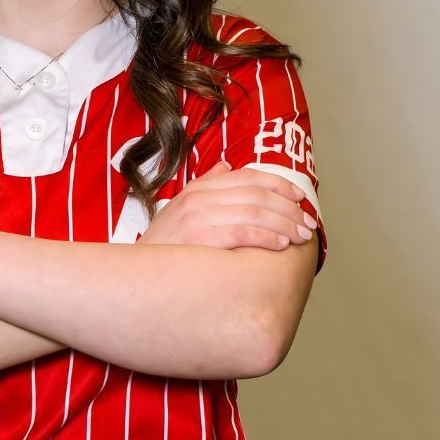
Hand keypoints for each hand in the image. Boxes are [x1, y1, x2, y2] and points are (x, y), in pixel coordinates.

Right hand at [137, 161, 316, 250]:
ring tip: (300, 236)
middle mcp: (198, 199)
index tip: (299, 197)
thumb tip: (226, 165)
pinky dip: (266, 236)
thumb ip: (204, 185)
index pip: (246, 177)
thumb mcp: (178, 210)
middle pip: (256, 194)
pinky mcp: (200, 240)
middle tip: (307, 223)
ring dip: (284, 224)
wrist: (132, 275)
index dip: (278, 184)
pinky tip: (280, 244)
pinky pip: (242, 232)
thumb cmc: (161, 249)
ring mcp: (198, 218)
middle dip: (288, 208)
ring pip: (255, 212)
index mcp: (197, 190)